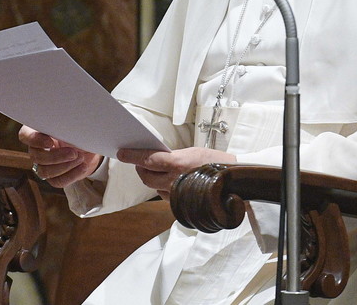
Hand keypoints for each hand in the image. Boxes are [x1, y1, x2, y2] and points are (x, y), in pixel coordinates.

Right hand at [18, 125, 101, 187]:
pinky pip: (57, 181)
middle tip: (74, 153)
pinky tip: (83, 166)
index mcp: (37, 131)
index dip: (35, 140)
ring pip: (44, 172)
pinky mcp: (53, 177)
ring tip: (81, 158)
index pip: (25, 136)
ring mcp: (43, 165)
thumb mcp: (74, 125)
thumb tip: (69, 127)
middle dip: (56, 156)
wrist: (90, 146)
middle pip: (36, 157)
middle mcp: (37, 149)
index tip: (51, 141)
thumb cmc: (79, 130)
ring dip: (65, 166)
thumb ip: (66, 125)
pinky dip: (72, 175)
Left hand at [116, 147, 236, 199]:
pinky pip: (164, 195)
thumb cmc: (215, 162)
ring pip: (154, 187)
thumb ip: (172, 156)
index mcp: (177, 163)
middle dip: (140, 168)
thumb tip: (155, 157)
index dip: (132, 156)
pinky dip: (162, 187)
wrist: (234, 180)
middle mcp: (175, 180)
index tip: (121, 153)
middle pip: (146, 177)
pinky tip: (167, 180)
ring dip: (151, 178)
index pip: (147, 160)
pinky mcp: (182, 203)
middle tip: (140, 161)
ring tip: (154, 169)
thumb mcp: (192, 152)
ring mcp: (178, 194)